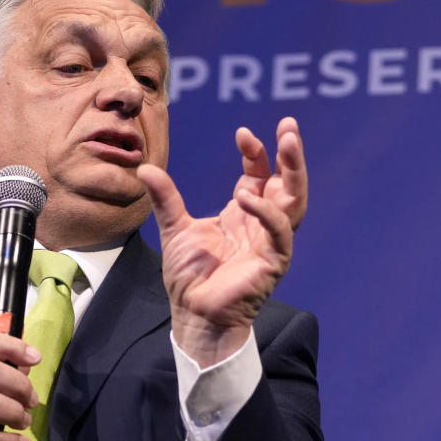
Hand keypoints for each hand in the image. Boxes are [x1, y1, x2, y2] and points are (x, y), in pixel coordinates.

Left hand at [137, 117, 307, 367]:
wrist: (193, 315)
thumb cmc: (189, 278)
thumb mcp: (174, 228)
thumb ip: (166, 198)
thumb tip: (145, 168)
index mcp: (244, 213)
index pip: (259, 175)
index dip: (256, 153)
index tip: (243, 133)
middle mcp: (262, 224)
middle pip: (288, 183)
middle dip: (291, 154)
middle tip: (289, 126)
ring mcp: (271, 242)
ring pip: (295, 202)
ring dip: (294, 172)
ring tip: (287, 143)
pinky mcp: (273, 262)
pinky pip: (279, 232)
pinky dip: (266, 213)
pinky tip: (248, 197)